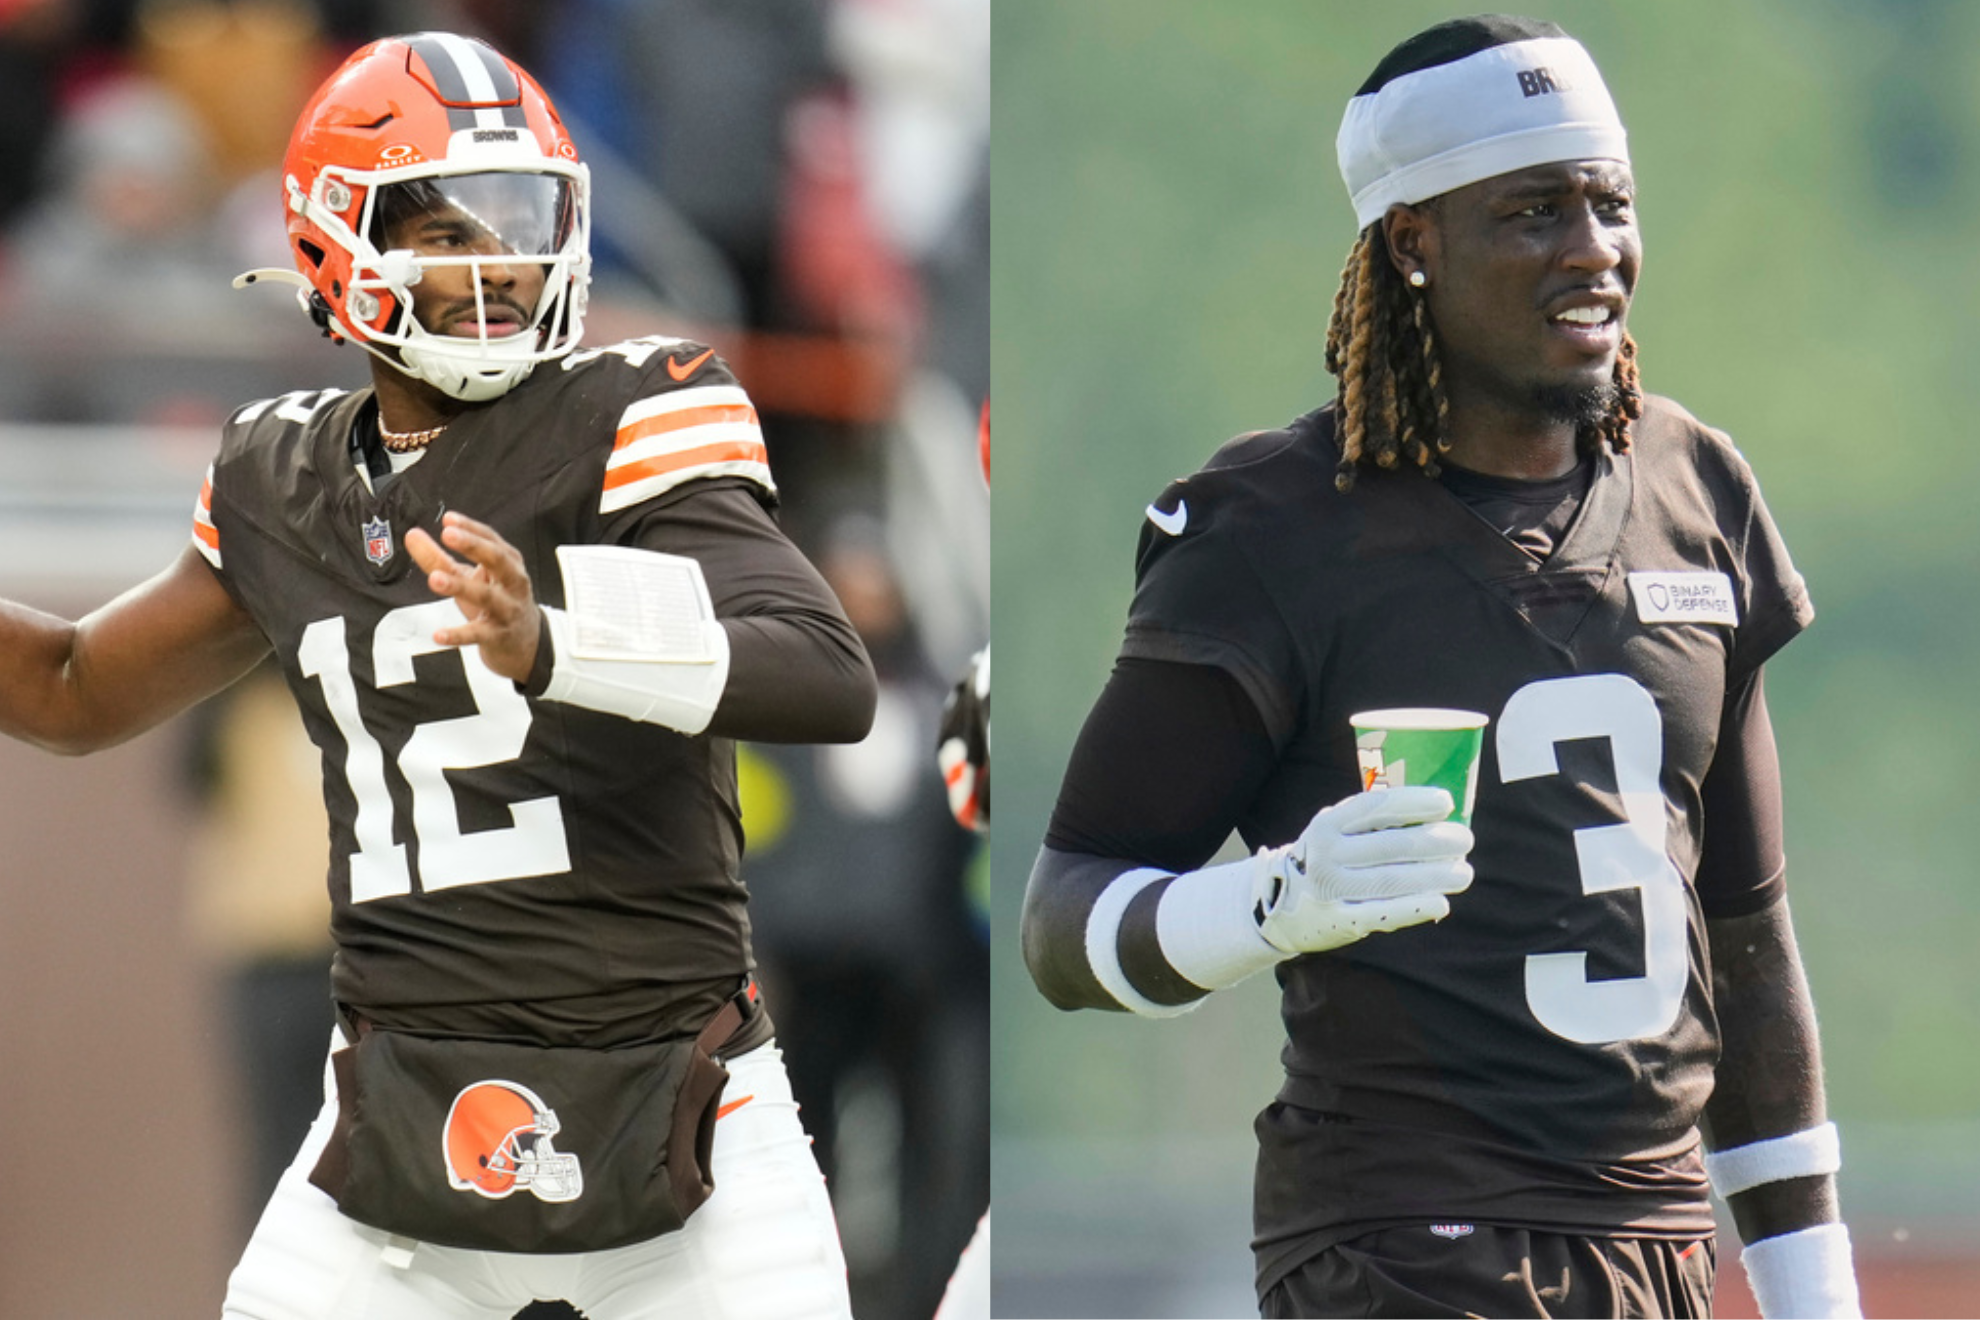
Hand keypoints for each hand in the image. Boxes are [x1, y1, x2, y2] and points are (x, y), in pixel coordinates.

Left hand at [403, 511, 539, 683]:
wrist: (524, 642)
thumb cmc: (496, 602)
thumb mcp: (469, 577)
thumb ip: (438, 557)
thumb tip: (412, 535)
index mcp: (507, 563)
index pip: (491, 539)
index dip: (470, 528)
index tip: (448, 520)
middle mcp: (512, 583)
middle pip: (498, 560)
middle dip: (474, 546)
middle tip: (448, 536)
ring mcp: (507, 609)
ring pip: (486, 596)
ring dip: (460, 586)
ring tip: (435, 579)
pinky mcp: (499, 635)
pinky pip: (478, 634)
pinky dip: (458, 635)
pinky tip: (439, 635)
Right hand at [1254, 786, 1474, 954]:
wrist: (1276, 905)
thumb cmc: (1326, 859)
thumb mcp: (1335, 831)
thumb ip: (1374, 822)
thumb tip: (1439, 813)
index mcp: (1327, 824)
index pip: (1376, 807)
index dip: (1414, 803)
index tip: (1446, 803)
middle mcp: (1326, 854)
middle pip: (1391, 845)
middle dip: (1436, 842)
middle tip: (1466, 840)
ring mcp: (1330, 889)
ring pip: (1392, 880)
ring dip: (1435, 876)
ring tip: (1464, 873)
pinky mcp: (1337, 921)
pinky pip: (1382, 914)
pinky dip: (1414, 908)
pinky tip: (1441, 903)